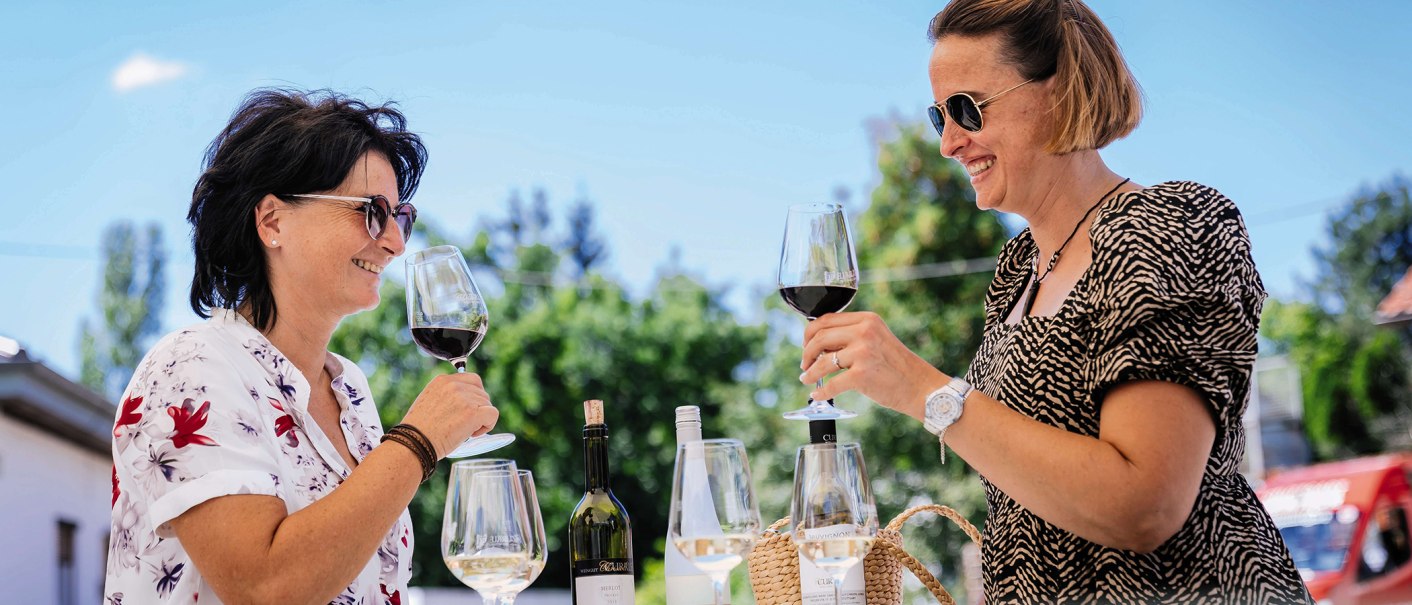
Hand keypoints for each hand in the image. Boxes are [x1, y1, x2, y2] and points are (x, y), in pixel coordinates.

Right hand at [400, 373, 499, 457]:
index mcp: (442, 380)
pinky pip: (493, 414)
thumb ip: (446, 396)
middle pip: (482, 392)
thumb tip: (465, 401)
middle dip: (477, 409)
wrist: (415, 442)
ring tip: (463, 431)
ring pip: (488, 404)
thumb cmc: (418, 429)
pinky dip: (488, 425)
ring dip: (481, 419)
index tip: (465, 409)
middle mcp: (454, 385)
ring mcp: (465, 398)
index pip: (471, 380)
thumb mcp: (428, 402)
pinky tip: (473, 433)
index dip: (473, 396)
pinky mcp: (473, 413)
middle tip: (463, 423)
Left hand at [799, 311, 949, 419]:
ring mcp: (863, 352)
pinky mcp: (862, 375)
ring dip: (810, 372)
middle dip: (806, 352)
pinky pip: (832, 384)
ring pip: (823, 361)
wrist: (921, 387)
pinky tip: (817, 395)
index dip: (810, 334)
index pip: (826, 319)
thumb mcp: (876, 339)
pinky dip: (821, 391)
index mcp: (867, 319)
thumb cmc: (897, 366)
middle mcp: (864, 331)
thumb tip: (818, 345)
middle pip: (820, 337)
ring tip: (806, 378)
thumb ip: (852, 336)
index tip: (806, 346)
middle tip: (805, 364)